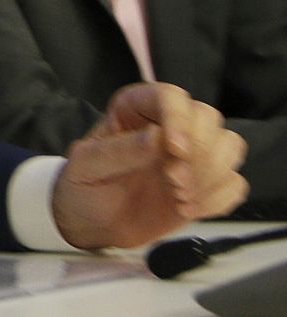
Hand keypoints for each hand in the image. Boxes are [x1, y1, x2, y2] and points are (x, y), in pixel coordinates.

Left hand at [50, 82, 247, 248]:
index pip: (170, 96)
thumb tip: (157, 137)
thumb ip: (118, 151)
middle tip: (175, 183)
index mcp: (136, 107)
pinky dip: (219, 198)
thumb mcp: (87, 166)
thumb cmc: (84, 185)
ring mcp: (192, 154)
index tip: (176, 151)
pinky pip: (234, 183)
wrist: (94, 222)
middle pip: (208, 117)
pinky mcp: (206, 184)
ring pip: (229, 146)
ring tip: (180, 199)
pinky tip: (189, 209)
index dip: (179, 119)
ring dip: (212, 175)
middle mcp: (168, 124)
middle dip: (199, 154)